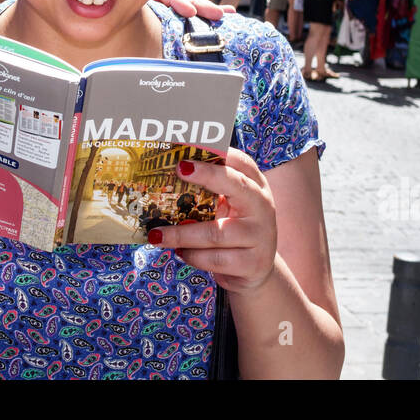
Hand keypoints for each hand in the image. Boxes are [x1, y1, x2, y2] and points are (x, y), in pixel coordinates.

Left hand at [146, 150, 276, 292]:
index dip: (219, 152)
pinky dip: (192, 256)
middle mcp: (262, 206)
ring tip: (157, 235)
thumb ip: (209, 190)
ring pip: (216, 232)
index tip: (193, 148)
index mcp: (255, 186)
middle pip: (236, 185)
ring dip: (181, 234)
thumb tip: (169, 172)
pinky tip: (180, 253)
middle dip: (207, 175)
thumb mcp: (228, 205)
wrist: (257, 271)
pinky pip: (215, 259)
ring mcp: (260, 236)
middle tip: (180, 168)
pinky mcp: (253, 263)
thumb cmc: (233, 229)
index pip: (241, 162)